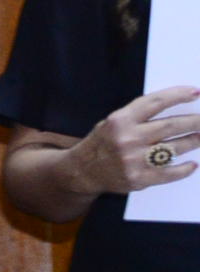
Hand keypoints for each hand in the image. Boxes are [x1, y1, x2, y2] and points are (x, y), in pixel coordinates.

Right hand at [66, 87, 199, 196]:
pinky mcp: (139, 178)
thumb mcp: (113, 122)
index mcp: (120, 120)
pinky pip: (170, 173)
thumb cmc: (102, 143)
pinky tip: (192, 164)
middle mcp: (128, 139)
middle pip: (171, 125)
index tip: (195, 93)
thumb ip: (139, 115)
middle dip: (195, 121)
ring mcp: (134, 160)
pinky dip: (184, 169)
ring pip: (174, 148)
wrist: (82, 171)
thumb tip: (174, 108)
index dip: (178, 96)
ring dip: (193, 142)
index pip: (155, 102)